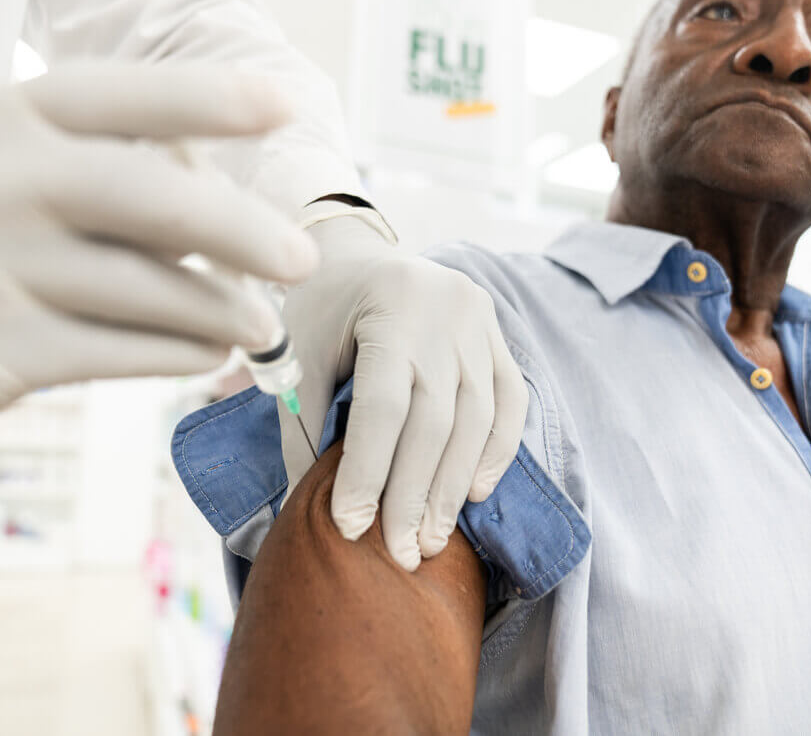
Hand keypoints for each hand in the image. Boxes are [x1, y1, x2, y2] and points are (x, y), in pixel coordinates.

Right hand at [0, 63, 317, 468]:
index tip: (277, 105)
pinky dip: (173, 352)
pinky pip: (112, 351)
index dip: (201, 95)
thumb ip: (61, 177)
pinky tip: (204, 354)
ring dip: (216, 308)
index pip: (107, 96)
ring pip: (139, 286)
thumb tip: (200, 198)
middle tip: (300, 257)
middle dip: (237, 226)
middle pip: (142, 194)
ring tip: (258, 325)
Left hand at [280, 216, 528, 570]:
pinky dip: (496, 451)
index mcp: (390, 307)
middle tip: (400, 553)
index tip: (351, 527)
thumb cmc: (319, 309)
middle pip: (435, 421)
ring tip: (433, 538)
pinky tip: (474, 492)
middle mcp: (446, 313)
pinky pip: (511, 401)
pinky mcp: (499, 336)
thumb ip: (304, 427)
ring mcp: (481, 323)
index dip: (368, 471)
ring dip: (454, 487)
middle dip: (414, 495)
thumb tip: (304, 510)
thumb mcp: (299, 355)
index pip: (384, 406)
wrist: (357, 257)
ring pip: (478, 419)